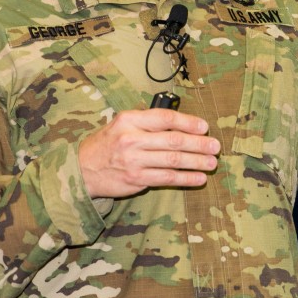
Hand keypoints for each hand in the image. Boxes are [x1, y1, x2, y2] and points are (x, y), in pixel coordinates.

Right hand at [78, 108, 218, 198]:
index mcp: (130, 120)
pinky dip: (185, 178)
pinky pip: (166, 178)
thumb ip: (148, 123)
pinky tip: (198, 178)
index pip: (165, 118)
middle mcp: (131, 138)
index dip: (188, 122)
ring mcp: (133, 160)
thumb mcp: (123, 124)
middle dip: (198, 143)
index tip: (204, 127)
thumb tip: (183, 124)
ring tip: (211, 162)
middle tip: (215, 146)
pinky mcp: (136, 179)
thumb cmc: (108, 144)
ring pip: (173, 160)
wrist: (82, 169)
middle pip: (173, 140)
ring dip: (196, 161)